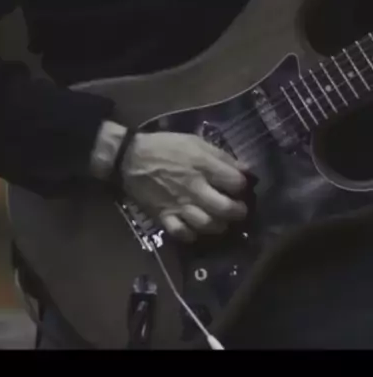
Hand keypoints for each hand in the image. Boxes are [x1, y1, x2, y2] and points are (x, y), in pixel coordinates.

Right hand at [121, 130, 248, 241]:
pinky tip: (196, 229)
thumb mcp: (195, 142)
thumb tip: (245, 169)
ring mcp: (179, 205)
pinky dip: (192, 235)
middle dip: (238, 212)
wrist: (130, 158)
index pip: (236, 183)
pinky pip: (182, 233)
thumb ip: (221, 156)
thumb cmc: (165, 147)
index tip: (241, 187)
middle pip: (226, 209)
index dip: (243, 186)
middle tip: (238, 209)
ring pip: (207, 224)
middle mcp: (194, 188)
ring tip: (220, 220)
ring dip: (219, 225)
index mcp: (203, 166)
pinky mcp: (164, 216)